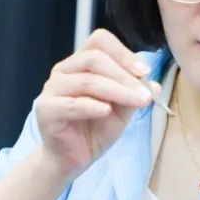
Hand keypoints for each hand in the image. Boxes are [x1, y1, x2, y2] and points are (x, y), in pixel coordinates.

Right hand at [33, 29, 156, 176]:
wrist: (73, 159)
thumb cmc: (95, 129)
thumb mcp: (122, 110)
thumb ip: (134, 93)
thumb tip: (153, 84)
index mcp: (81, 63)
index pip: (99, 40)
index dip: (122, 52)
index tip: (144, 71)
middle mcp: (64, 70)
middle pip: (94, 58)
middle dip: (124, 75)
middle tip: (144, 94)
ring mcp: (52, 88)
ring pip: (86, 80)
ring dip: (116, 90)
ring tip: (136, 102)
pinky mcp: (46, 109)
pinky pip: (70, 103)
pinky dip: (91, 106)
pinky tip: (107, 111)